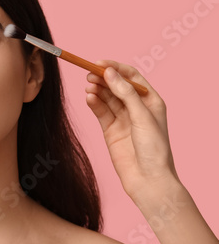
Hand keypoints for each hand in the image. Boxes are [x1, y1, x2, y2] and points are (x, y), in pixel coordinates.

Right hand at [85, 60, 179, 201]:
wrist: (148, 180)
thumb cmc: (154, 149)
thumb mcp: (142, 116)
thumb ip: (125, 93)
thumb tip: (109, 72)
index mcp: (150, 101)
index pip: (131, 77)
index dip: (115, 68)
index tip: (100, 63)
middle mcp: (136, 108)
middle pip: (116, 86)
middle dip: (103, 78)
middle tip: (89, 74)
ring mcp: (122, 119)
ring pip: (106, 98)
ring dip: (97, 90)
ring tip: (88, 87)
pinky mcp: (110, 130)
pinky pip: (100, 111)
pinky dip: (94, 103)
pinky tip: (89, 98)